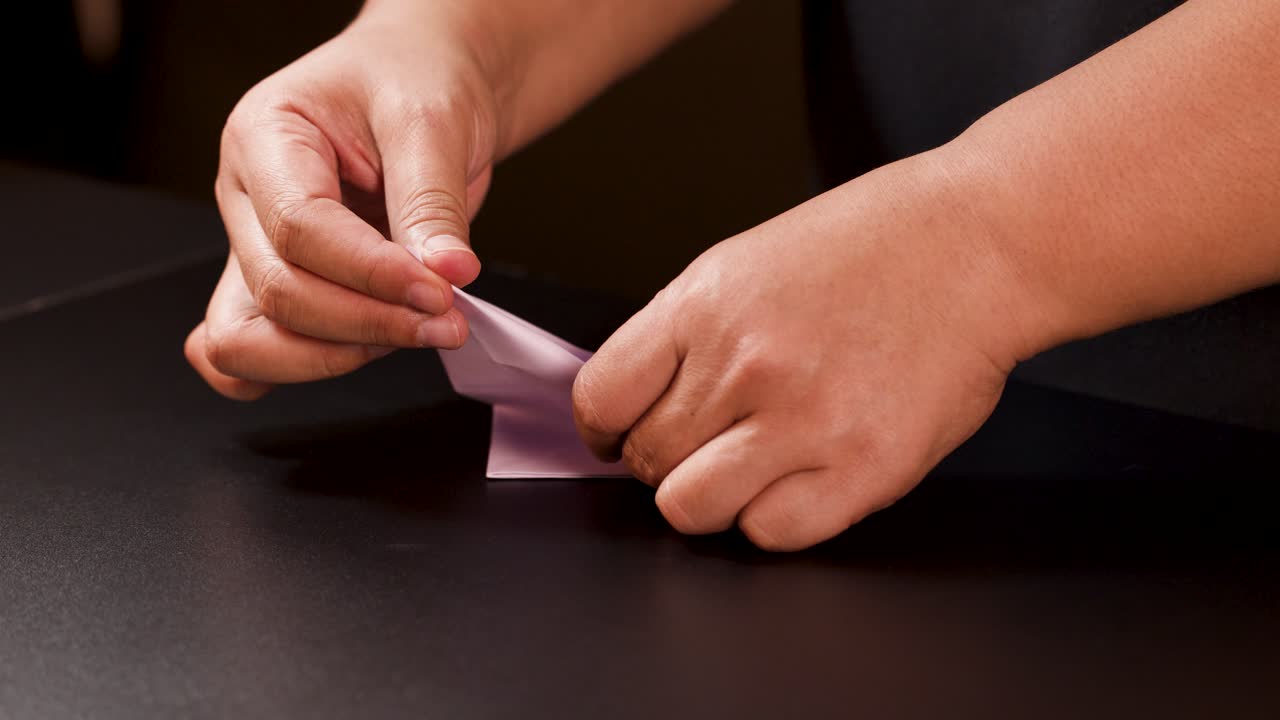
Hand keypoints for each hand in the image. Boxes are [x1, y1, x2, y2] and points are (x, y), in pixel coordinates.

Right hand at [186, 5, 499, 398]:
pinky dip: (299, 368)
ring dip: (340, 355)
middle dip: (367, 322)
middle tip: (447, 320)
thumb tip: (445, 273)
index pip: (299, 229)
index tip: (441, 291)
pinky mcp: (283, 285)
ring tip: (423, 331)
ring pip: (252, 339)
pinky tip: (362, 354)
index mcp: (264, 137)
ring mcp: (254, 248)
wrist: (423, 81)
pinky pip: (253, 353)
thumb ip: (432, 201)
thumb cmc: (415, 82)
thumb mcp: (432, 120)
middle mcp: (244, 198)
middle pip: (278, 292)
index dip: (371, 274)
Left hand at [573, 152, 1038, 549]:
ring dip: (710, 495)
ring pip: (692, 508)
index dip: (604, 429)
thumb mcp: (747, 265)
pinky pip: (770, 533)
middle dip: (665, 459)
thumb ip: (684, 336)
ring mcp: (803, 421)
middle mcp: (744, 365)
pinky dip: (773, 517)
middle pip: (647, 459)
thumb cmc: (870, 247)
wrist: (977, 245)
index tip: (617, 436)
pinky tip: (798, 478)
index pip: (602, 397)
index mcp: (704, 306)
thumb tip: (635, 403)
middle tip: (707, 441)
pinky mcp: (862, 470)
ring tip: (750, 464)